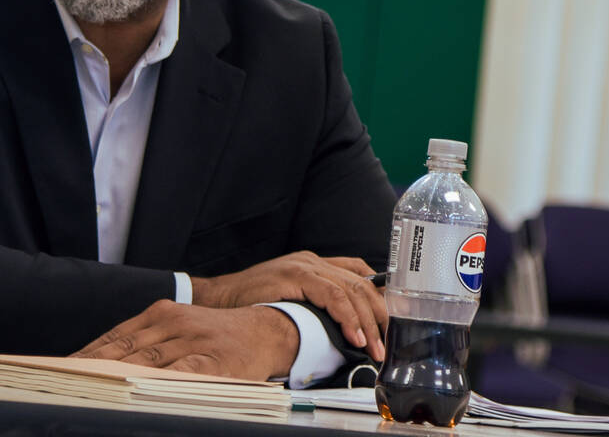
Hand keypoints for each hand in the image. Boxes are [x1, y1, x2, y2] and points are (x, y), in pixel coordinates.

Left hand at [72, 300, 298, 380]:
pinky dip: (161, 382)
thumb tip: (109, 364)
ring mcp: (193, 341)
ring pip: (147, 361)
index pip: (115, 336)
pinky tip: (141, 391)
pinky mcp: (213, 362)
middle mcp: (173, 323)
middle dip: (93, 366)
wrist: (266, 330)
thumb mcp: (180, 329)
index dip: (87, 352)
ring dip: (117, 376)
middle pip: (124, 349)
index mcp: (161, 313)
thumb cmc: (216, 336)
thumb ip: (148, 342)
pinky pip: (183, 373)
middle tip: (66, 380)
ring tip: (92, 389)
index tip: (62, 367)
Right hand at [191, 251, 385, 361]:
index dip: (379, 295)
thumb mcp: (291, 299)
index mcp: (314, 263)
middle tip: (385, 344)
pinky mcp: (294, 276)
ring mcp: (303, 266)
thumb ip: (315, 304)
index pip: (359, 271)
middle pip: (361, 284)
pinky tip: (353, 336)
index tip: (389, 322)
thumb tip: (349, 330)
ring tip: (373, 347)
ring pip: (351, 290)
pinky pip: (332, 295)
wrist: (220, 298)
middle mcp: (312, 260)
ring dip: (367, 322)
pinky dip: (347, 317)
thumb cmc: (254, 304)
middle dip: (379, 316)